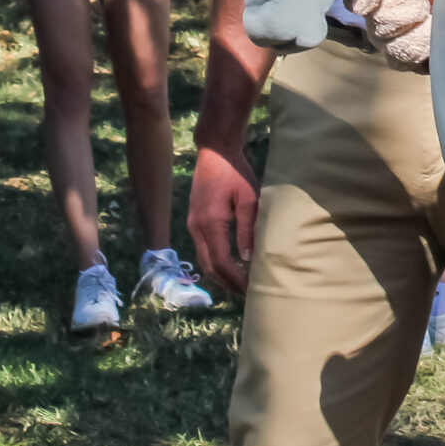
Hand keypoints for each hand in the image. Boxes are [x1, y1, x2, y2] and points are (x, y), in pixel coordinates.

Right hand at [187, 143, 257, 294]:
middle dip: (227, 283)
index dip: (235, 279)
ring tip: (241, 284)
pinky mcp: (195, 220)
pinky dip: (216, 262)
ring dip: (220, 275)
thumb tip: (247, 259)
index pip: (220, 261)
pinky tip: (231, 265)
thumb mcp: (248, 199)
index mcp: (210, 223)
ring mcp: (193, 224)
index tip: (251, 289)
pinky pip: (204, 249)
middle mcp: (196, 227)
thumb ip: (247, 229)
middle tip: (248, 294)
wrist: (215, 151)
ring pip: (204, 259)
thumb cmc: (235, 172)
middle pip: (208, 266)